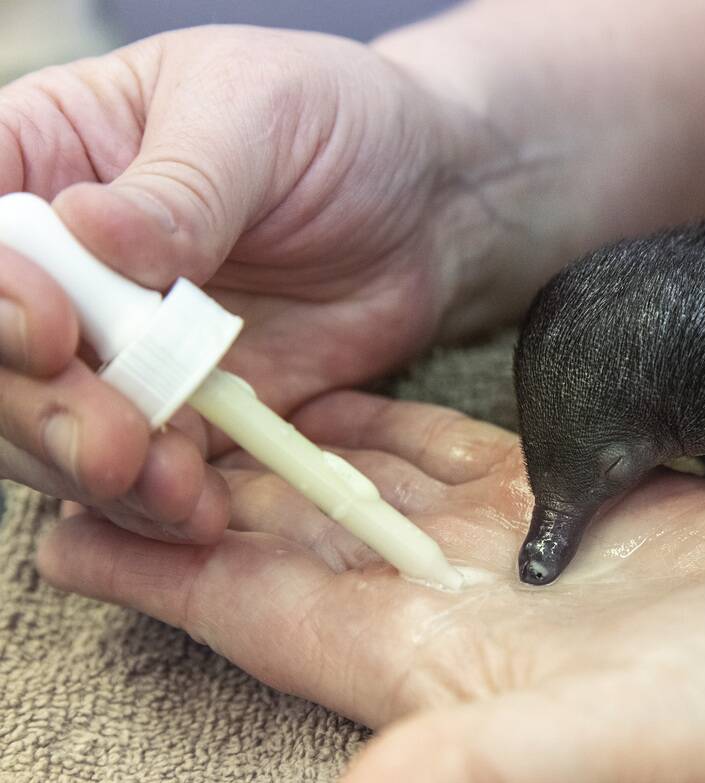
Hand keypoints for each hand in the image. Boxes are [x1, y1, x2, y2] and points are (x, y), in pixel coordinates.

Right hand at [0, 26, 475, 543]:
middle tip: (115, 444)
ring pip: (47, 432)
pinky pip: (140, 476)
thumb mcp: (259, 116)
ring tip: (176, 490)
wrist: (430, 209)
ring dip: (94, 477)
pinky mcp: (182, 413)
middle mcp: (61, 268)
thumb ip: (179, 184)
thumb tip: (90, 231)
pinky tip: (200, 509)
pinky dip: (157, 503)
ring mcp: (115, 349)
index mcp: (45, 159)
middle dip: (38, 410)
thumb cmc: (338, 126)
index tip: (53, 331)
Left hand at [37, 392, 704, 782]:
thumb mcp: (614, 748)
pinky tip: (344, 402)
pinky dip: (393, 431)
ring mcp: (516, 561)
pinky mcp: (577, 512)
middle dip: (207, 493)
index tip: (69, 532)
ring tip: (207, 393)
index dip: (171, 573)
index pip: (270, 616)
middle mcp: (458, 619)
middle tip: (116, 422)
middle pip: (299, 546)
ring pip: (369, 494)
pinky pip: (455, 460)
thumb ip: (479, 771)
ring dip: (289, 452)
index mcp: (441, 673)